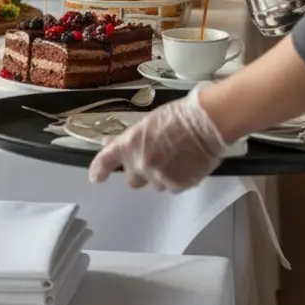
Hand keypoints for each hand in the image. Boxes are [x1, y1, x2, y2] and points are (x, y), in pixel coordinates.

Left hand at [87, 87, 225, 191]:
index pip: (105, 161)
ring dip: (161, 175)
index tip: (96, 178)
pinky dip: (177, 179)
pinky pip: (172, 187)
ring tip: (177, 158)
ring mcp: (160, 177)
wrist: (207, 122)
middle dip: (141, 171)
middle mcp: (141, 164)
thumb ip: (128, 139)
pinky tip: (187, 164)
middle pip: (133, 180)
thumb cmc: (177, 117)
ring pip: (155, 184)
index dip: (98, 170)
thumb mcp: (146, 124)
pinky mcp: (178, 185)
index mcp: (129, 145)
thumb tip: (109, 143)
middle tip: (156, 158)